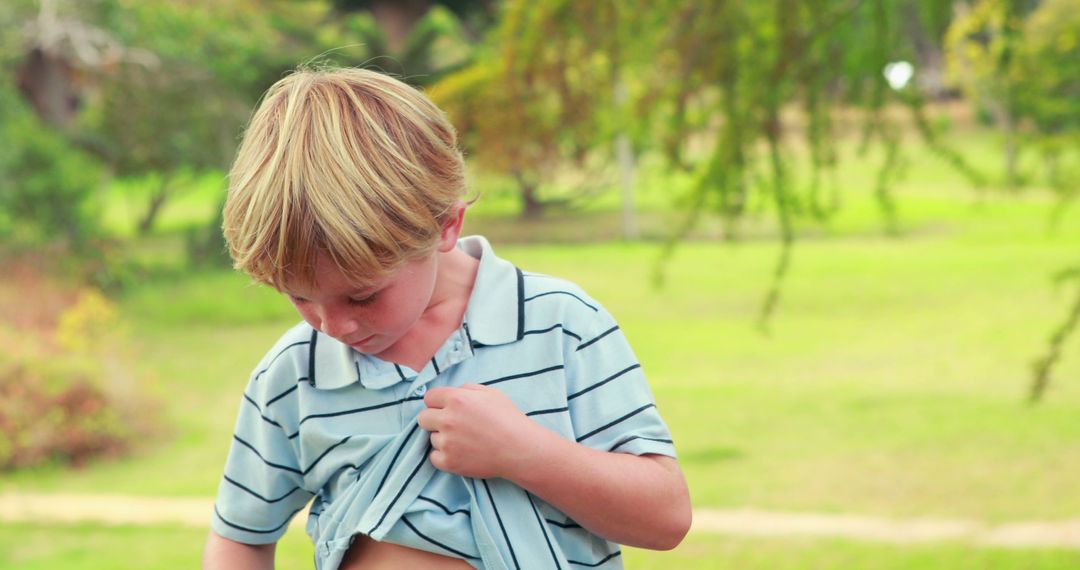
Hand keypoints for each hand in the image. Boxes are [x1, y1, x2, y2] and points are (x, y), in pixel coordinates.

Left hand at [416, 384, 540, 478]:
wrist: (519, 449)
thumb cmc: (508, 418)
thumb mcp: (490, 393)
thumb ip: (466, 389)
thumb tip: (451, 393)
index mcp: (456, 399)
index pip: (429, 398)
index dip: (437, 403)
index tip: (446, 409)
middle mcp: (448, 419)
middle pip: (423, 418)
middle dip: (434, 420)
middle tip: (452, 426)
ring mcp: (447, 442)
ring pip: (431, 438)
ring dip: (443, 439)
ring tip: (465, 441)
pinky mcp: (448, 462)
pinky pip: (433, 457)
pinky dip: (444, 456)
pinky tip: (460, 453)